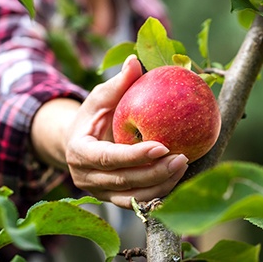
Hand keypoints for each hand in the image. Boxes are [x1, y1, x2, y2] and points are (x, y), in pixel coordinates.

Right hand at [65, 55, 188, 207]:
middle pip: (124, 180)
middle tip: (183, 158)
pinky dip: (157, 193)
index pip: (106, 158)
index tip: (162, 146)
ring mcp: (99, 192)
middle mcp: (85, 177)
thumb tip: (135, 61)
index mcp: (79, 152)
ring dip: (161, 185)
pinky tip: (177, 179)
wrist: (78, 143)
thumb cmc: (92, 116)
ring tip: (184, 166)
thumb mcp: (100, 98)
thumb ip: (117, 84)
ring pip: (132, 197)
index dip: (134, 155)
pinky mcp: (112, 198)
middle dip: (155, 172)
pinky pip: (137, 201)